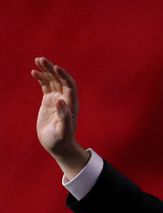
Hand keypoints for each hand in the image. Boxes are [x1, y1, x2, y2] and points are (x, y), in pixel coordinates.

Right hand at [31, 57, 87, 172]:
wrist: (58, 146)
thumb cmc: (61, 140)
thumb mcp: (63, 131)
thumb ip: (64, 117)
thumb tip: (60, 101)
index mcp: (71, 104)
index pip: (69, 85)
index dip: (64, 75)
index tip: (55, 67)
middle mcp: (65, 99)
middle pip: (60, 79)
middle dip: (52, 68)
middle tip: (41, 59)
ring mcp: (57, 99)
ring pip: (52, 80)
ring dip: (46, 70)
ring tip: (37, 60)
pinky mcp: (48, 101)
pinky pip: (46, 86)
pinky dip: (41, 78)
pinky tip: (34, 72)